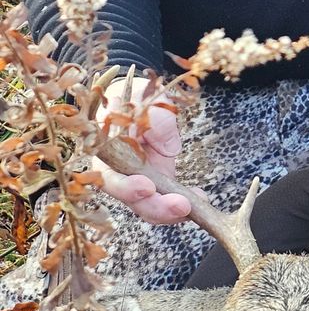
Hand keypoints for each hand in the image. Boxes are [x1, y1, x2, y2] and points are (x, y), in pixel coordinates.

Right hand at [93, 75, 190, 224]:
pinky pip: (167, 199)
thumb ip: (152, 120)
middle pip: (132, 200)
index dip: (126, 187)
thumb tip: (165, 145)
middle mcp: (119, 173)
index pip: (110, 178)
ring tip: (193, 207)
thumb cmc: (137, 98)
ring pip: (149, 206)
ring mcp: (139, 180)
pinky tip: (201, 199)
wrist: (144, 102)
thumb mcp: (144, 99)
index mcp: (106, 153)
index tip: (146, 186)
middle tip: (180, 206)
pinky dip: (184, 202)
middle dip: (156, 207)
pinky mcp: (157, 182)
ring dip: (171, 211)